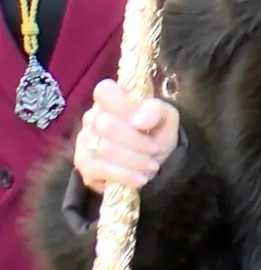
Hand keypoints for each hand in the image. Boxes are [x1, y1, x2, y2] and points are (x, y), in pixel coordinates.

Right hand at [74, 79, 179, 195]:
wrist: (155, 161)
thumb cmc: (157, 132)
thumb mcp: (167, 118)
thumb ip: (156, 110)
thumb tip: (139, 120)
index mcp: (112, 100)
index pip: (104, 91)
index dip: (123, 106)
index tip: (143, 122)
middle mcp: (93, 118)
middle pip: (105, 125)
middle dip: (135, 141)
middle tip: (154, 150)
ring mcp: (84, 142)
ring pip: (102, 149)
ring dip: (132, 160)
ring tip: (151, 165)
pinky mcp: (84, 165)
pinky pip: (98, 170)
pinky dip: (123, 175)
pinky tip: (140, 178)